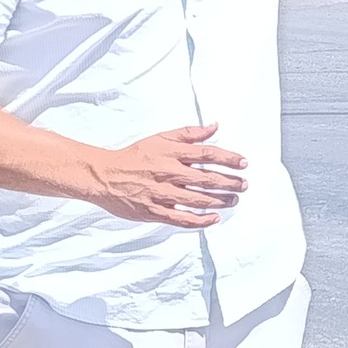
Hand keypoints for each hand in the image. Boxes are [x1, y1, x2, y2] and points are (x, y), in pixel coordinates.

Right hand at [84, 124, 246, 228]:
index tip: (244, 163)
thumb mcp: (161, 138)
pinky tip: (215, 218)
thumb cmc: (134, 156)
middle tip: (244, 185)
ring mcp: (162, 194)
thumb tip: (215, 127)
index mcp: (171, 153)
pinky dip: (201, 220)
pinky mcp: (154, 211)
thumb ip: (189, 133)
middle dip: (230, 182)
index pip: (207, 154)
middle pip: (207, 178)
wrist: (103, 175)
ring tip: (234, 200)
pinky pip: (182, 218)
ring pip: (198, 199)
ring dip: (220, 200)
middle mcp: (169, 173)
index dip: (229, 159)